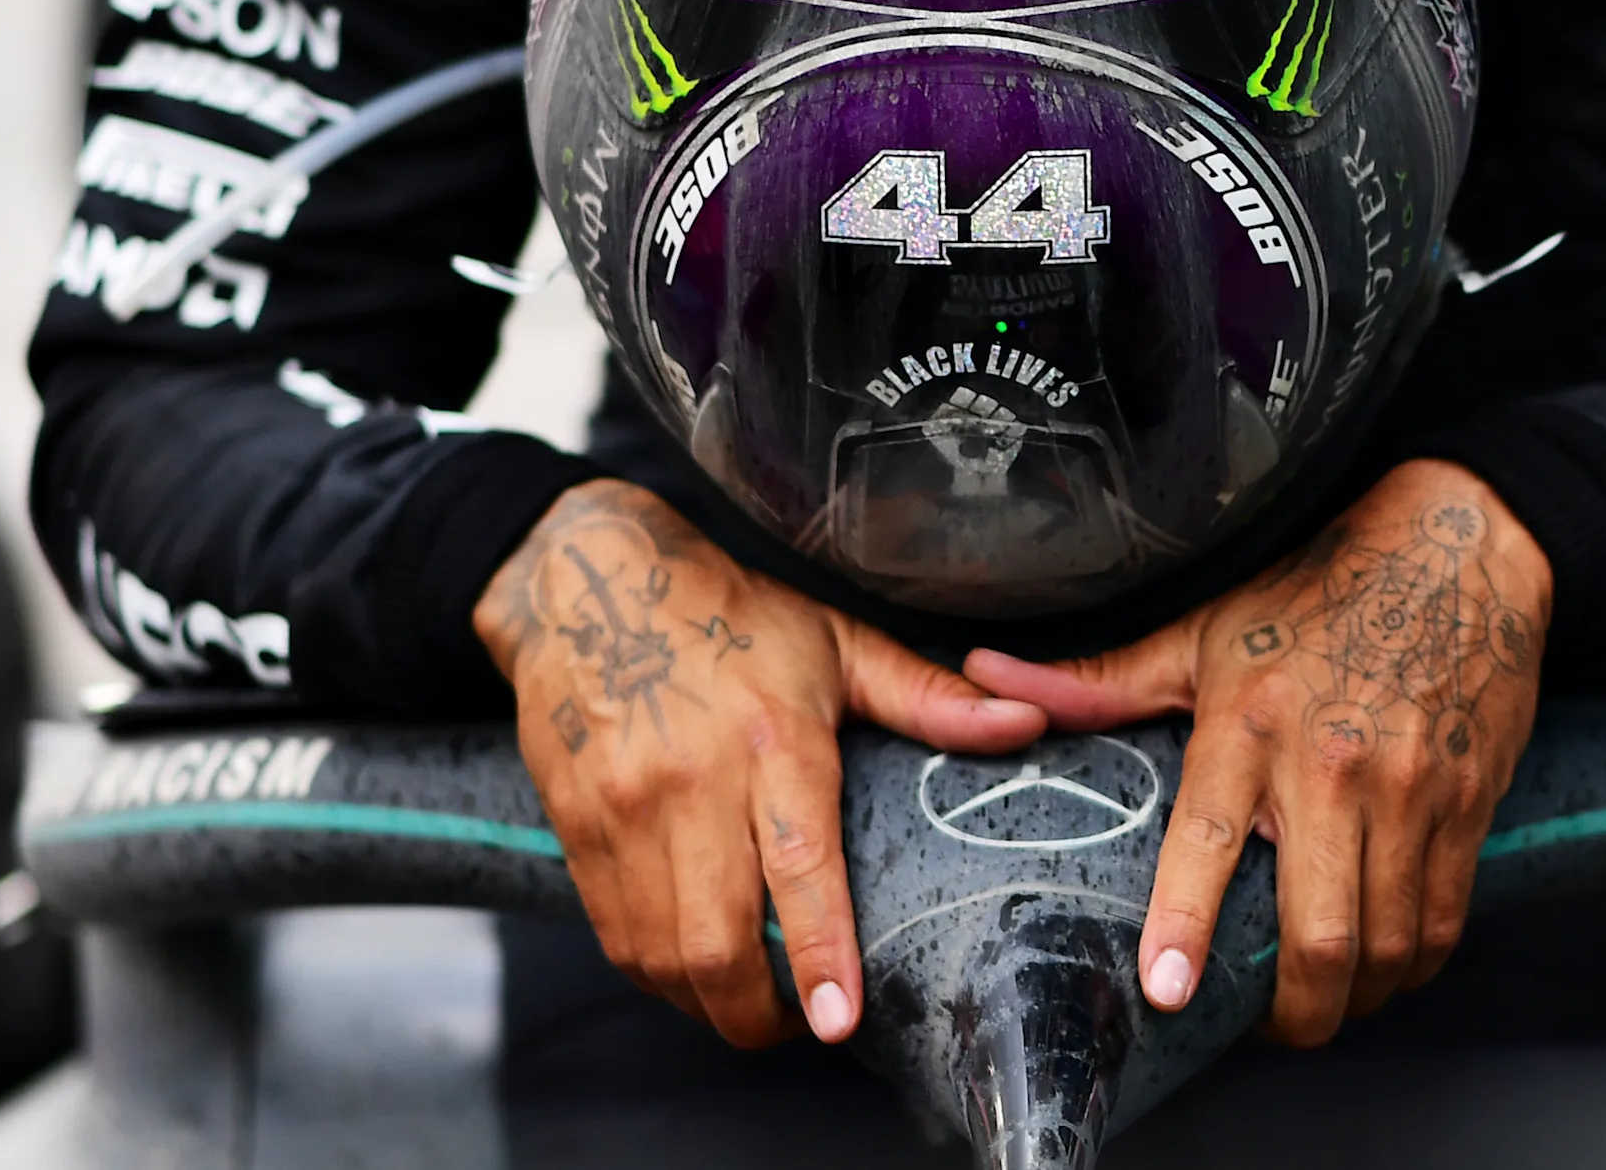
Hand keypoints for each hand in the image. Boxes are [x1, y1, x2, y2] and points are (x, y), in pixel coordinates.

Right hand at [476, 479, 1045, 1047]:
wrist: (589, 584)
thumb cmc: (733, 617)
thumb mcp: (839, 643)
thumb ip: (930, 699)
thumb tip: (1030, 720)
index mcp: (771, 739)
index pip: (798, 867)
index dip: (821, 955)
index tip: (838, 1022)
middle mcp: (689, 783)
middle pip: (716, 941)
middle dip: (761, 1014)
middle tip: (804, 1021)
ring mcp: (623, 813)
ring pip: (662, 956)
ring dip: (709, 1002)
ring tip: (753, 998)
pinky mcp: (574, 830)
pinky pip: (616, 940)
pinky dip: (659, 974)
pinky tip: (693, 966)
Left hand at [964, 460, 1549, 1044]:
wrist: (1456, 546)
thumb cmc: (1315, 593)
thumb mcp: (1200, 632)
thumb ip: (1099, 683)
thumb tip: (985, 677)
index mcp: (1247, 723)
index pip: (1207, 840)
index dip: (1185, 923)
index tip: (1167, 990)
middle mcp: (1330, 764)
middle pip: (1322, 931)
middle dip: (1297, 1009)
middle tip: (1273, 1025)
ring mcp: (1408, 788)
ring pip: (1390, 941)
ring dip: (1358, 998)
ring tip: (1327, 1002)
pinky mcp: (1467, 801)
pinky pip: (1447, 918)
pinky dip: (1415, 965)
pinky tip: (1388, 967)